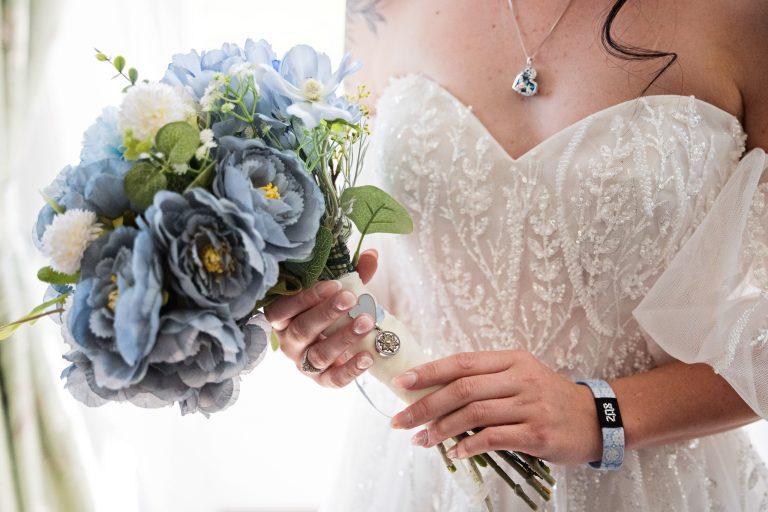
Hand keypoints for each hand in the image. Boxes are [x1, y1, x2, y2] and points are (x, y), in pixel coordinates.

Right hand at [264, 249, 378, 387]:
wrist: (339, 343)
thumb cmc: (331, 312)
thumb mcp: (337, 292)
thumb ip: (353, 274)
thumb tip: (372, 254)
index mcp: (282, 318)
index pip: (282, 309)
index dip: (305, 298)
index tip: (333, 284)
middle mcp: (288, 342)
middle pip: (302, 330)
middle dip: (327, 314)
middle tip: (351, 299)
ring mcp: (303, 364)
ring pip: (319, 355)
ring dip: (343, 338)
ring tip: (367, 322)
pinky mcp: (320, 380)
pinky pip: (333, 380)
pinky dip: (350, 370)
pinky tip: (368, 357)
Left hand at [389, 350, 601, 464]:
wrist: (596, 419)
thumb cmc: (549, 398)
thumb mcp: (521, 377)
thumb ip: (486, 381)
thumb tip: (436, 392)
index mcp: (512, 360)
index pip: (462, 362)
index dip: (429, 372)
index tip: (401, 383)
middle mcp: (520, 378)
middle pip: (462, 388)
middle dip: (425, 404)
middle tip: (401, 420)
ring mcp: (530, 405)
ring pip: (474, 413)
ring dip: (441, 428)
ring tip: (422, 440)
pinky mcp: (537, 434)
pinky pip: (494, 438)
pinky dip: (469, 445)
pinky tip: (455, 452)